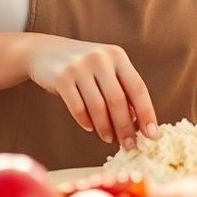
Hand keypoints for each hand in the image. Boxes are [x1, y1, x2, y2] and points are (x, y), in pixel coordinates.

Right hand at [23, 34, 158, 149]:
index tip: (152, 135)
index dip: (146, 113)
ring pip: (98, 106)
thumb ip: (121, 90)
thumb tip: (137, 124)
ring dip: (106, 128)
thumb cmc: (82, 66)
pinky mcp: (62, 78)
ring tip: (108, 139)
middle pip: (118, 100)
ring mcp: (80, 67)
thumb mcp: (105, 69)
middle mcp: (100, 58)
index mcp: (117, 56)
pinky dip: (85, 121)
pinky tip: (89, 128)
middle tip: (130, 145)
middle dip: (126, 127)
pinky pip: (77, 107)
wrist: (44, 51)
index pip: (138, 88)